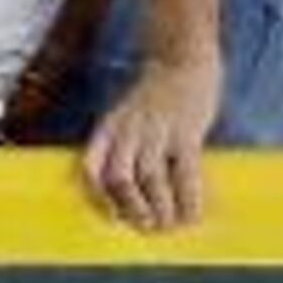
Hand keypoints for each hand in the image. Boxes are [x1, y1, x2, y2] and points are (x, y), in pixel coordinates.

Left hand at [80, 52, 221, 231]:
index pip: (90, 166)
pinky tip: (192, 213)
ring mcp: (157, 131)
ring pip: (149, 178)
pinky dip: (188, 198)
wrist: (181, 56)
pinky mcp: (186, 132)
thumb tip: (131, 187)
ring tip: (168, 224)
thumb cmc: (154, 94)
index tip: (110, 216)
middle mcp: (128, 131)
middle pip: (119, 177)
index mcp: (108, 128)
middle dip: (131, 208)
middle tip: (144, 226)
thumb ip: (123, 144)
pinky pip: (186, 172)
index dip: (96, 196)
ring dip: (158, 208)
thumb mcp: (126, 116)